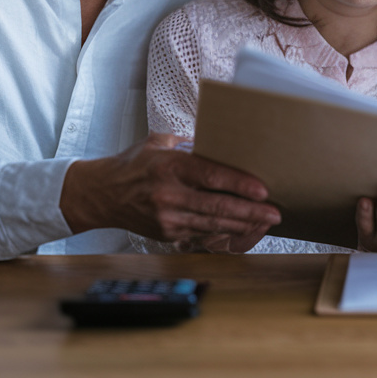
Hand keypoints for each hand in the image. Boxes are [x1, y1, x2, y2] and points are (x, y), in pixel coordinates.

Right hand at [60, 133, 280, 252]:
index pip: (211, 176)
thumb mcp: (158, 144)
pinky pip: (202, 235)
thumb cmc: (133, 165)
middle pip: (217, 206)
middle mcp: (168, 194)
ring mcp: (167, 218)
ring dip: (243, 225)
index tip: (262, 189)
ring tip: (266, 222)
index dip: (239, 184)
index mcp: (169, 167)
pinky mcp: (167, 234)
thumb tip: (221, 142)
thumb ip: (189, 144)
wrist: (101, 195)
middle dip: (250, 211)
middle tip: (274, 212)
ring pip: (213, 225)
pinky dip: (225, 233)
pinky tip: (243, 230)